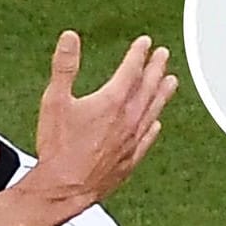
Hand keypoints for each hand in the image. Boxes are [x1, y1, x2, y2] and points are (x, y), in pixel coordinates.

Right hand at [32, 32, 175, 205]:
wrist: (64, 188)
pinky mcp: (130, 160)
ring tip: (171, 82)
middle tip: (163, 56)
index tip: (145, 43)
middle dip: (155, 69)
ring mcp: (132, 141)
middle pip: (148, 88)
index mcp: (112, 101)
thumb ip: (64, 67)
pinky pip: (148, 139)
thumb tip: (69, 37)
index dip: (138, 54)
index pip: (131, 71)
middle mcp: (128, 119)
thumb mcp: (54, 100)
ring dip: (162, 95)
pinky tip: (156, 124)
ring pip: (153, 111)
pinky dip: (153, 128)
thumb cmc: (58, 147)